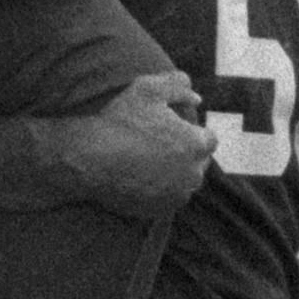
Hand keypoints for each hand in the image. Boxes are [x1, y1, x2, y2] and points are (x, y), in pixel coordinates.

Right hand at [51, 73, 215, 217]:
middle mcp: (193, 174)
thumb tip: (197, 98)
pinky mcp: (160, 212)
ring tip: (150, 160)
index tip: (172, 128)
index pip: (209, 138)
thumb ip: (178, 86)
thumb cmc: (120, 121)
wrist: (89, 159)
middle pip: (199, 162)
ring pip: (185, 182)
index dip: (191, 131)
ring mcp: (177, 196)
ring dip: (175, 172)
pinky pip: (168, 198)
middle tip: (159, 143)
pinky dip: (160, 189)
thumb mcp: (148, 88)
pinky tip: (141, 176)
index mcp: (196, 144)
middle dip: (186, 153)